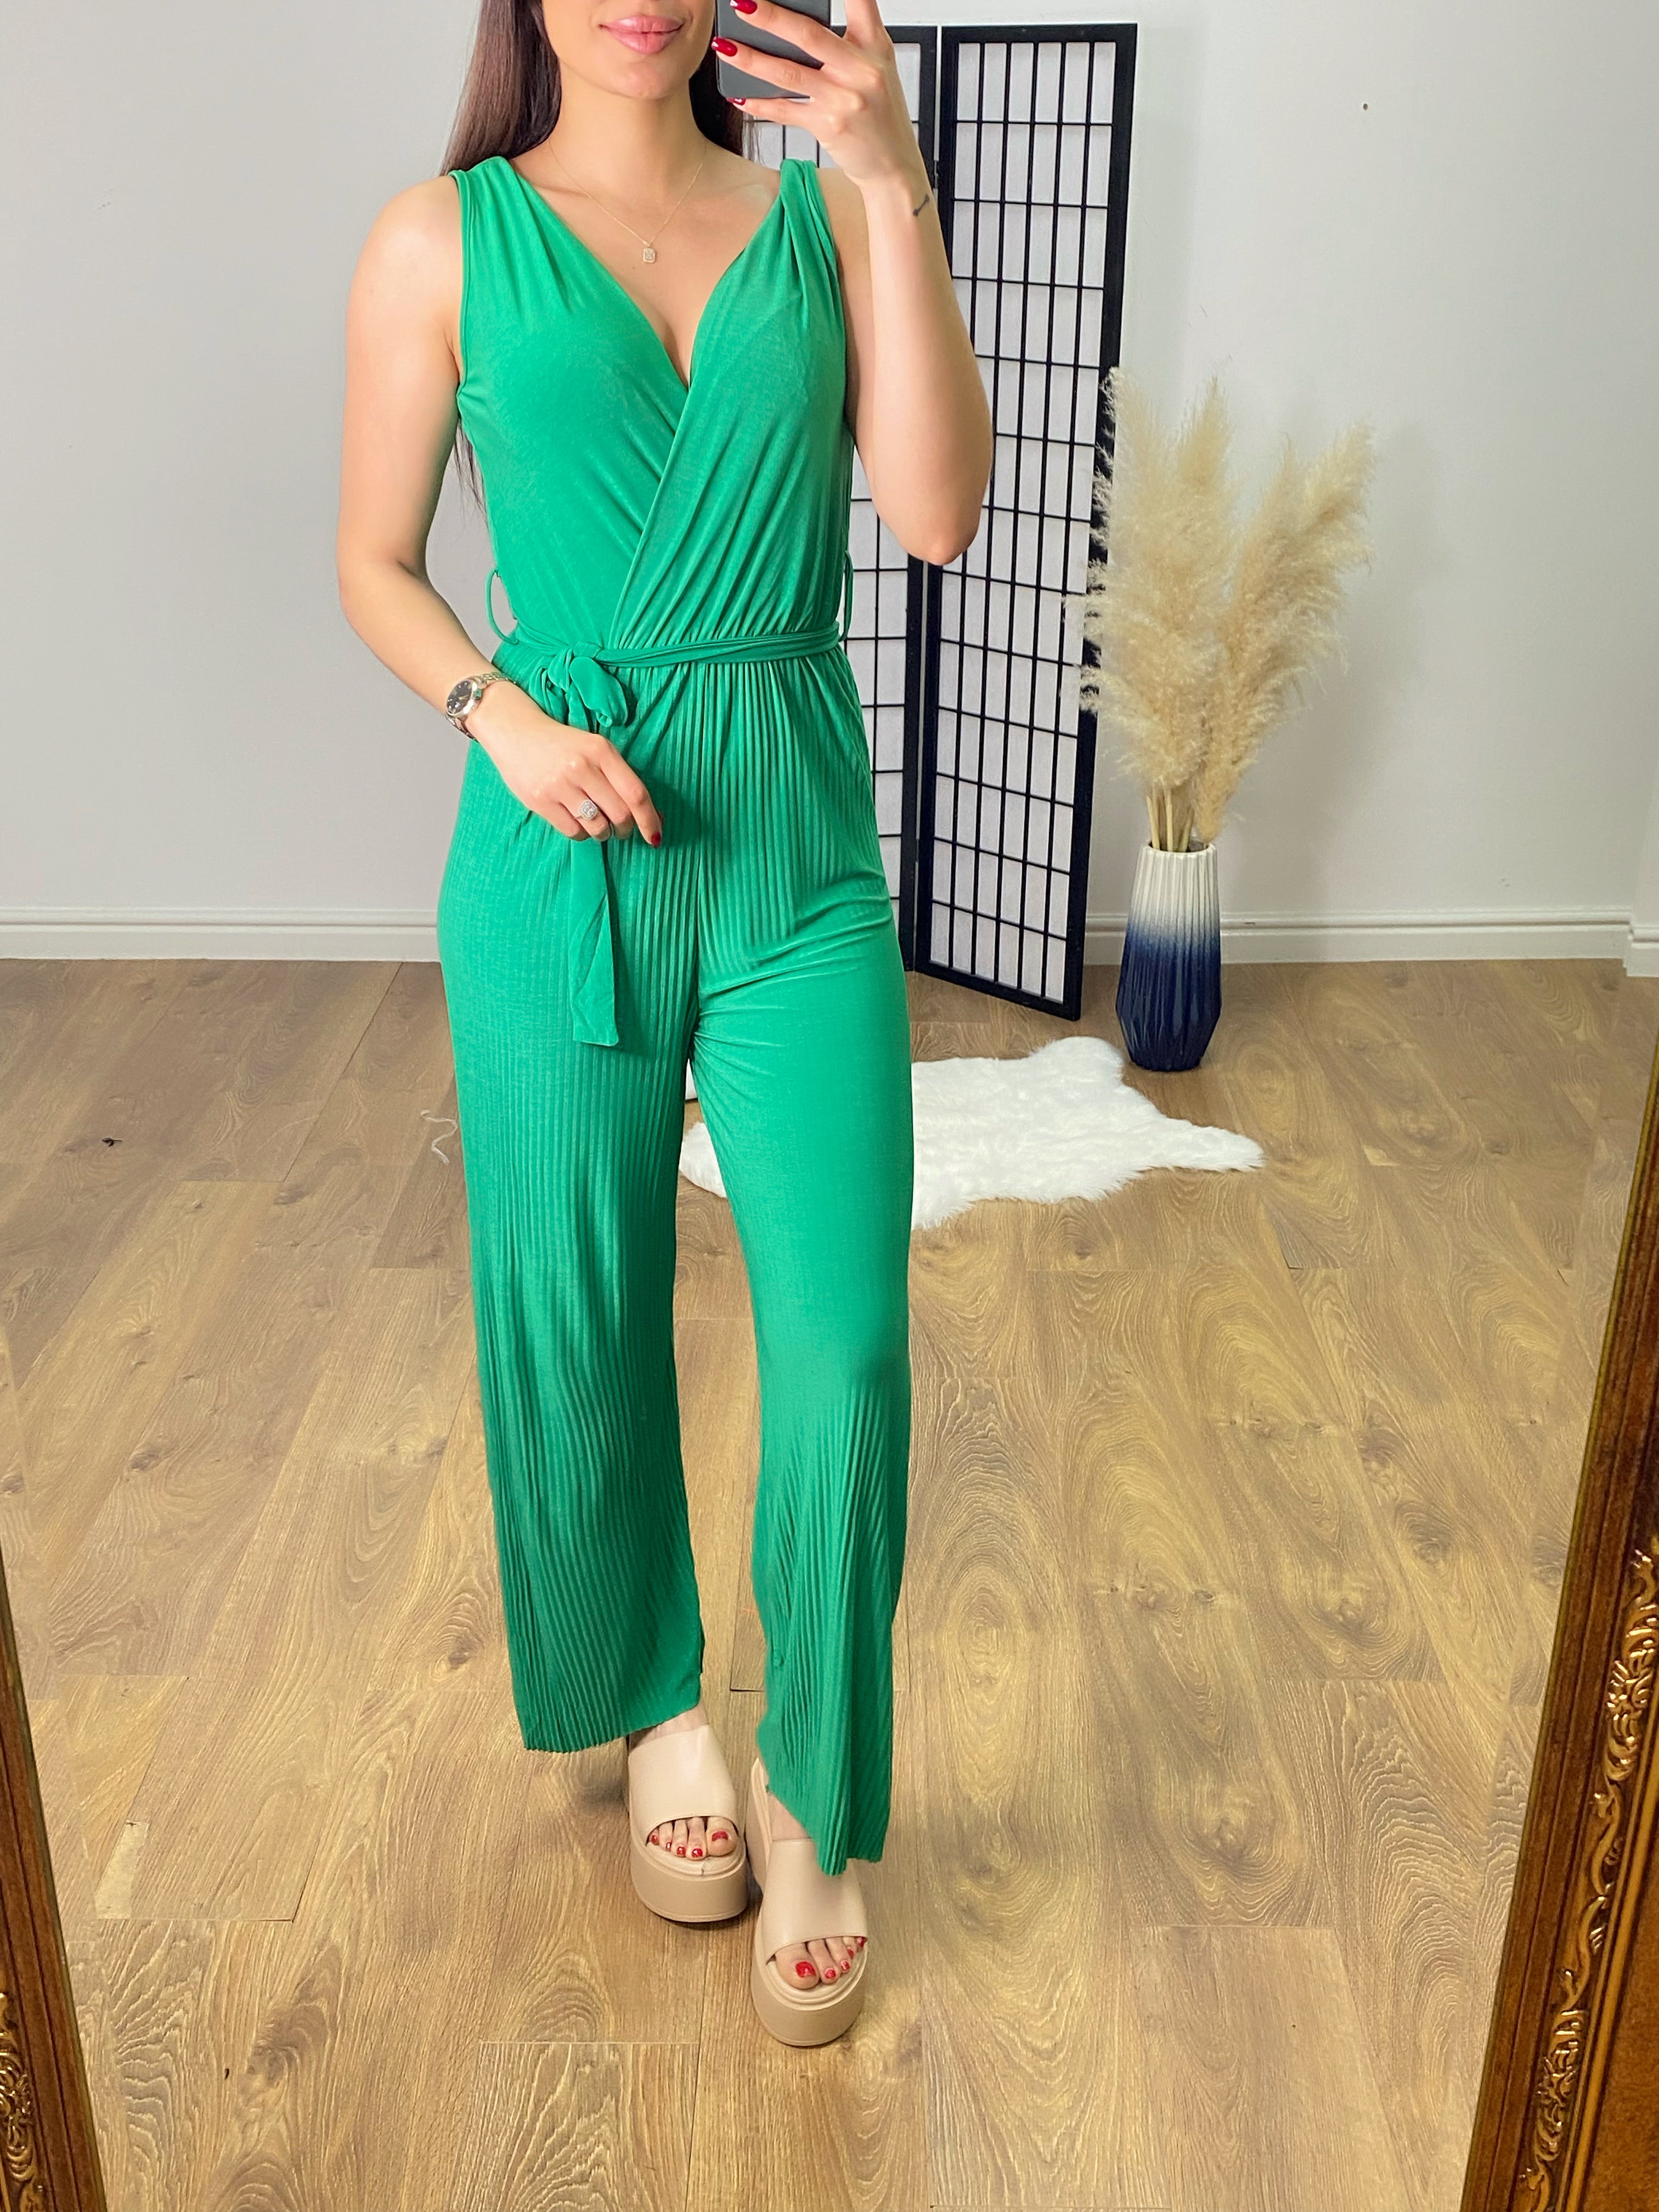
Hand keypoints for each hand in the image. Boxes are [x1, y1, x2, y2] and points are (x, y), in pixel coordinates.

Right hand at [467, 681, 662, 844]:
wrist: (515, 730)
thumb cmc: (562, 744)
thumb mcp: (595, 748)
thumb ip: (621, 777)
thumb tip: (650, 816)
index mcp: (601, 750)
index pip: (636, 794)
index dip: (649, 820)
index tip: (656, 836)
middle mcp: (581, 767)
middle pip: (619, 815)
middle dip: (626, 829)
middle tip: (621, 829)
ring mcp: (559, 785)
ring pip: (597, 828)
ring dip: (603, 833)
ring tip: (598, 823)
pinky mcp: (540, 801)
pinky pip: (573, 832)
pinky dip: (581, 834)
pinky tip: (577, 820)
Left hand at [714, 0, 927, 197]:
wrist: (894, 167)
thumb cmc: (881, 116)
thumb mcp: (876, 69)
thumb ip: (848, 43)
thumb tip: (796, 26)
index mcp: (875, 45)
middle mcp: (862, 68)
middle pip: (808, 33)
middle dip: (769, 16)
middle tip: (741, 2)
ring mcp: (844, 99)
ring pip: (789, 72)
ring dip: (751, 59)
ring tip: (724, 47)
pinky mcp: (829, 126)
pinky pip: (786, 111)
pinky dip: (759, 104)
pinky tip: (739, 95)